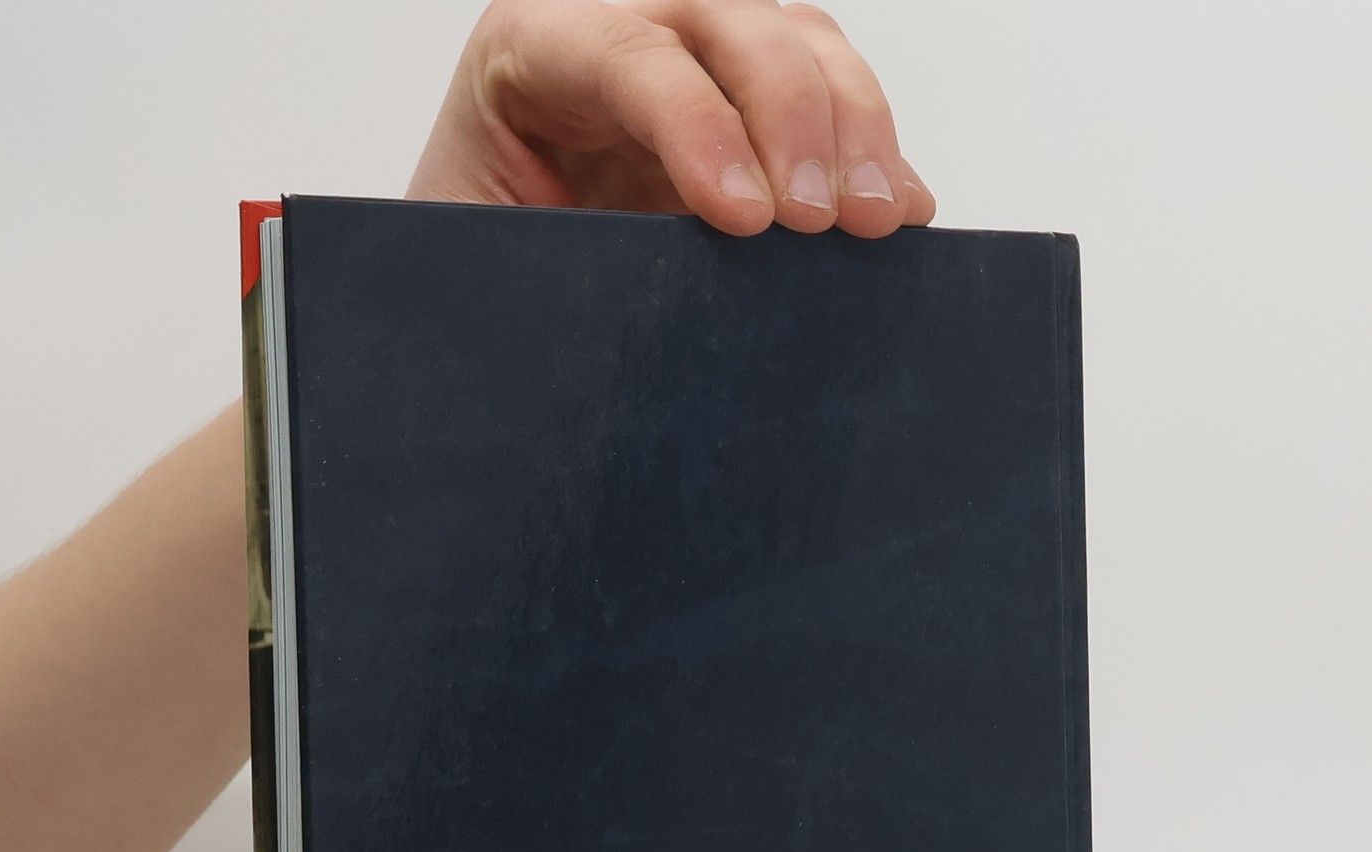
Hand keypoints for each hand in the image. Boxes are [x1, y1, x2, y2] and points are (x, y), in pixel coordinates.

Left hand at [409, 0, 936, 238]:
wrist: (482, 282)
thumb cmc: (472, 266)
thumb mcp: (481, 261)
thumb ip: (545, 262)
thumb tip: (641, 303)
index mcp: (532, 47)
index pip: (629, 54)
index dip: (698, 128)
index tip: (744, 220)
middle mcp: (619, 20)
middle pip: (735, 22)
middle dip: (795, 118)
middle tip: (826, 222)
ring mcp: (695, 55)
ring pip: (799, 42)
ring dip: (853, 129)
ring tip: (876, 221)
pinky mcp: (748, 105)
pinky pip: (830, 96)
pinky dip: (874, 153)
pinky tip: (899, 211)